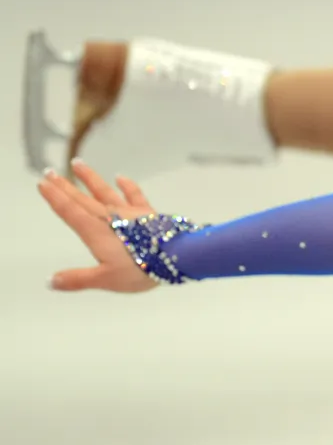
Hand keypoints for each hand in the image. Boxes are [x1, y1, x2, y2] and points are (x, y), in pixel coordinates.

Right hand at [38, 160, 158, 292]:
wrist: (178, 256)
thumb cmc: (139, 269)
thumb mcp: (105, 279)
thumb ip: (78, 279)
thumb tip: (50, 281)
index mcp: (95, 231)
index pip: (70, 211)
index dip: (55, 198)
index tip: (42, 183)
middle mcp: (109, 217)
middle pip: (82, 199)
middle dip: (64, 186)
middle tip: (49, 171)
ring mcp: (129, 213)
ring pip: (105, 191)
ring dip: (90, 178)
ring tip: (78, 163)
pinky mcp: (147, 213)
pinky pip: (134, 195)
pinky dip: (127, 185)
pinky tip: (120, 177)